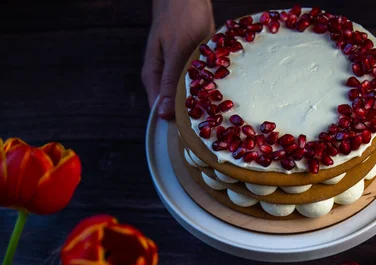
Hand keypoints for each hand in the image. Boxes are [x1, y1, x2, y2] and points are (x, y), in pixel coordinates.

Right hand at [141, 0, 214, 118]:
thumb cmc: (179, 17)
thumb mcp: (176, 50)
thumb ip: (169, 82)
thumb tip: (163, 114)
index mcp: (153, 77)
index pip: (159, 112)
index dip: (174, 126)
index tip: (191, 137)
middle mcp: (164, 78)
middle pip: (175, 106)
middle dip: (191, 116)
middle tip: (210, 128)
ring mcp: (177, 71)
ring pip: (189, 95)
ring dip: (202, 102)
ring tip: (219, 114)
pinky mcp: (191, 65)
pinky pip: (199, 82)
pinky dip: (209, 86)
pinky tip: (223, 93)